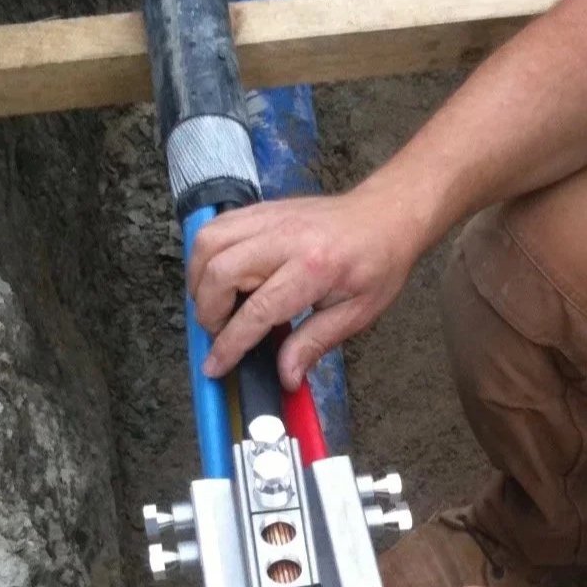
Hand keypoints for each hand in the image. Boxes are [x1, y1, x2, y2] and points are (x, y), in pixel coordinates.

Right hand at [188, 186, 418, 388]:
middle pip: (220, 272)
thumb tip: (285, 377)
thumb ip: (315, 344)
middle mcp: (286, 238)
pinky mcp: (262, 209)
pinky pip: (217, 226)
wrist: (387, 215)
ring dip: (199, 278)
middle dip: (208, 311)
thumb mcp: (356, 314)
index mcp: (314, 268)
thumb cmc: (376, 265)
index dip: (230, 344)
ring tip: (213, 304)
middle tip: (219, 332)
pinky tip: (217, 276)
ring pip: (209, 242)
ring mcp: (270, 217)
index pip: (257, 310)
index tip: (215, 366)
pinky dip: (206, 254)